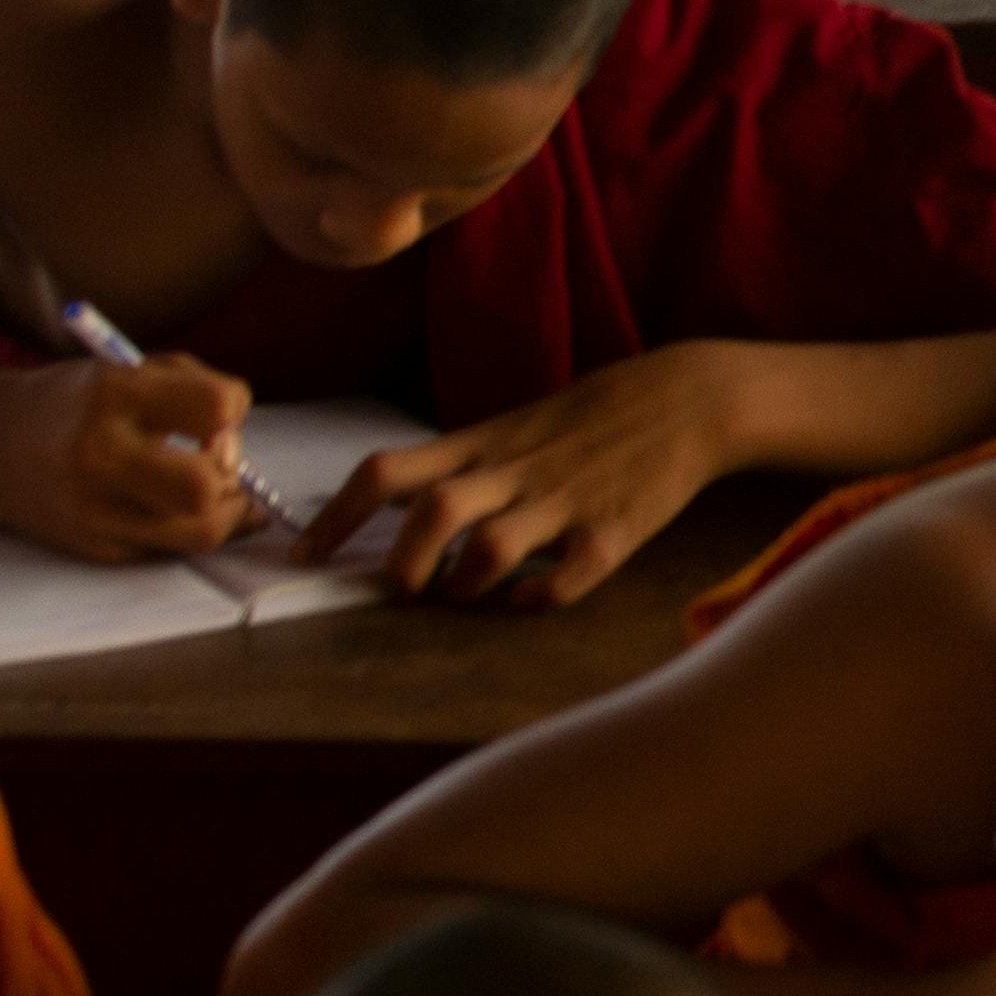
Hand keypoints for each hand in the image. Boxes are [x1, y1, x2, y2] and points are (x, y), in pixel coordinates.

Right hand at [0, 354, 255, 561]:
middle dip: (227, 475)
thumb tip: (251, 472)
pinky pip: (171, 550)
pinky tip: (168, 507)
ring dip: (220, 511)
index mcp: (114, 395)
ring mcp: (93, 507)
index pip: (217, 406)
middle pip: (204, 486)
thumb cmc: (85, 401)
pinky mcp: (94, 545)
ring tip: (203, 491)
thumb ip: (203, 394)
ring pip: (201, 532)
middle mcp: (100, 454)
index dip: (231, 410)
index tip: (211, 416)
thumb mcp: (136, 369)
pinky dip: (184, 528)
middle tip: (212, 464)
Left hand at [299, 349, 751, 605]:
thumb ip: (468, 462)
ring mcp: (564, 502)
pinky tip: (529, 597)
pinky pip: (566, 576)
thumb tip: (411, 504)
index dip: (335, 516)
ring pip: (490, 548)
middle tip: (403, 587)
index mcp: (483, 443)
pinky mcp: (615, 531)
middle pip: (430, 513)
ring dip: (464, 584)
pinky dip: (536, 597)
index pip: (386, 472)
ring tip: (466, 592)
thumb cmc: (597, 414)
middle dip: (401, 564)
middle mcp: (513, 472)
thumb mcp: (519, 424)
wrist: (690, 398)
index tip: (306, 553)